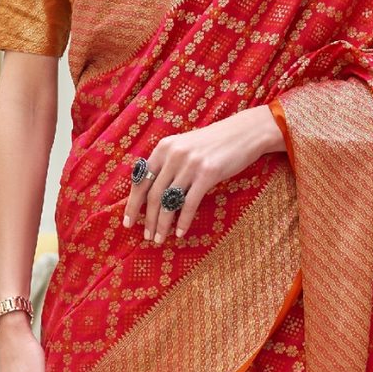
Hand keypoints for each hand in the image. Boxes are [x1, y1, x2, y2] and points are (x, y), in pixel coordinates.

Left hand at [124, 105, 285, 246]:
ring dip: (163, 224)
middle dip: (148, 219)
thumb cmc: (214, 144)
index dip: (132, 204)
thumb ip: (168, 163)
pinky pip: (189, 203)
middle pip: (153, 194)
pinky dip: (182, 221)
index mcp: (163, 148)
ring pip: (169, 201)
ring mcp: (190, 164)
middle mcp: (173, 155)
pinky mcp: (207, 173)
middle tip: (148, 237)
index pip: (140, 180)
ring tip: (160, 239)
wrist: (244, 132)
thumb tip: (152, 192)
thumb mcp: (185, 147)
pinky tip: (180, 233)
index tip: (128, 222)